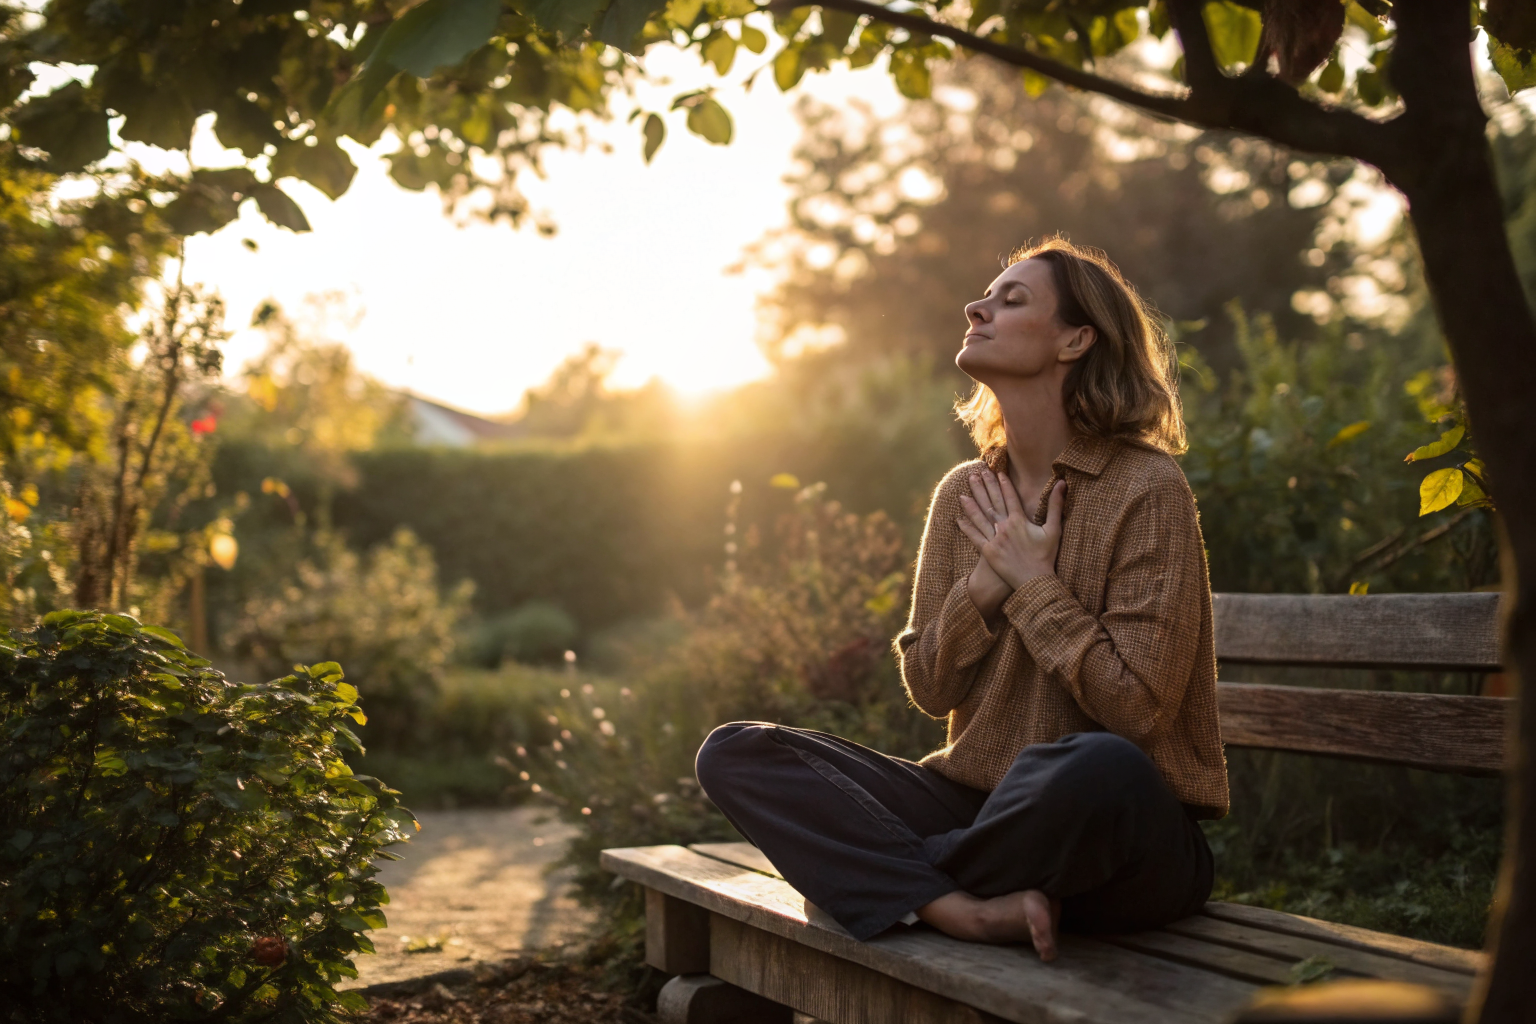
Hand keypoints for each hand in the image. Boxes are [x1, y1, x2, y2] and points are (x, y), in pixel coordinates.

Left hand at [957, 468, 1063, 590]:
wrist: (1036, 581)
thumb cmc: (1046, 556)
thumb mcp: (1054, 529)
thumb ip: (1055, 505)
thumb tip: (1061, 483)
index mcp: (1019, 520)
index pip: (1009, 497)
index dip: (1002, 484)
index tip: (996, 472)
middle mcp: (1004, 527)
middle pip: (992, 503)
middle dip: (984, 487)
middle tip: (975, 473)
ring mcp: (995, 539)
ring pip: (980, 518)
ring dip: (971, 504)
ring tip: (961, 493)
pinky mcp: (988, 552)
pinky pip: (974, 537)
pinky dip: (966, 528)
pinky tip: (958, 520)